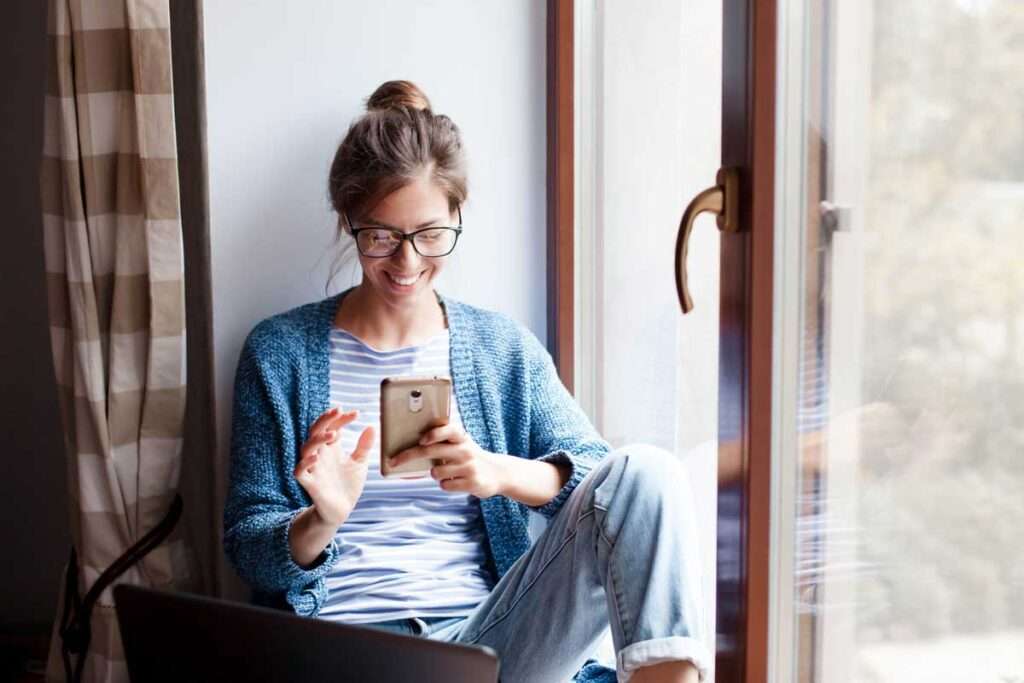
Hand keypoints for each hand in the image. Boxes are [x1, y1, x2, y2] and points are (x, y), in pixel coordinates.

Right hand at [293, 407, 374, 525]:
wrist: (342, 510)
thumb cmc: (348, 485)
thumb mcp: (359, 463)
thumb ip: (364, 446)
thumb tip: (371, 426)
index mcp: (331, 448)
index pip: (332, 427)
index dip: (341, 418)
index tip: (356, 413)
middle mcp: (320, 455)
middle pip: (315, 431)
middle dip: (325, 420)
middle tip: (337, 411)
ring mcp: (313, 468)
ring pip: (306, 448)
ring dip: (318, 439)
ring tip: (333, 435)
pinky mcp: (309, 483)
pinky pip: (300, 471)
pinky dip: (305, 463)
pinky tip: (317, 456)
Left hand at [389, 424, 506, 498]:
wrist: (498, 473)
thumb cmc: (469, 456)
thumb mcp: (460, 443)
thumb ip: (441, 440)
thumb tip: (411, 443)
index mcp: (461, 437)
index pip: (448, 430)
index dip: (434, 434)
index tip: (421, 440)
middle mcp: (465, 450)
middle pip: (431, 452)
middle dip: (408, 456)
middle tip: (393, 461)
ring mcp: (469, 467)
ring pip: (436, 472)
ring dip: (435, 473)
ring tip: (447, 471)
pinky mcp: (472, 483)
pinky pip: (445, 485)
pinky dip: (445, 484)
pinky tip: (455, 480)